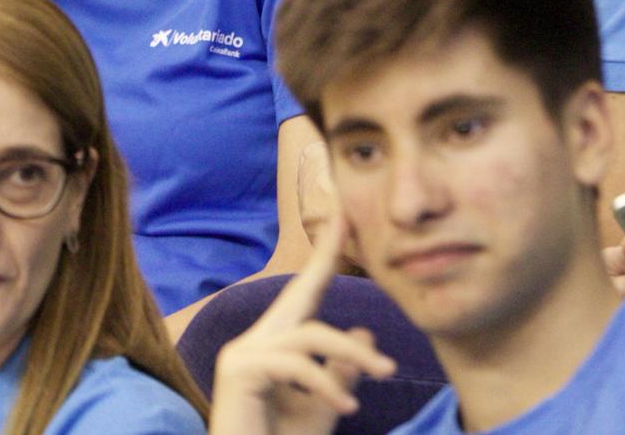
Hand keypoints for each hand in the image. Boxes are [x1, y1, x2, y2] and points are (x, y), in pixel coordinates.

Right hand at [209, 215, 395, 434]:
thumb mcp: (324, 407)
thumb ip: (340, 373)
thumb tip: (364, 332)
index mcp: (273, 348)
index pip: (304, 296)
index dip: (324, 257)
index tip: (342, 217)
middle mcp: (254, 342)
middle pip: (301, 294)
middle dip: (324, 256)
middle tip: (348, 221)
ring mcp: (242, 354)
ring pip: (309, 334)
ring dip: (353, 352)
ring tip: (386, 371)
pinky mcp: (239, 370)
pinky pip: (293, 364)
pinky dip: (324, 384)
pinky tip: (347, 406)